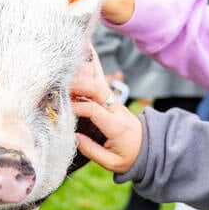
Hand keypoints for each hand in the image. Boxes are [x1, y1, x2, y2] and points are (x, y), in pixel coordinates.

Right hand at [70, 52, 143, 173]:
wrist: (148, 147)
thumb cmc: (128, 156)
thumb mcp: (112, 162)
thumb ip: (92, 150)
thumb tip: (72, 136)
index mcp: (116, 125)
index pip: (94, 110)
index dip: (77, 107)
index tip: (62, 111)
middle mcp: (116, 108)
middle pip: (97, 89)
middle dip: (78, 84)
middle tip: (60, 84)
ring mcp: (114, 100)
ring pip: (99, 78)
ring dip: (84, 66)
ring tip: (71, 50)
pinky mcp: (110, 96)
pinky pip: (100, 76)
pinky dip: (92, 61)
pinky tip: (85, 46)